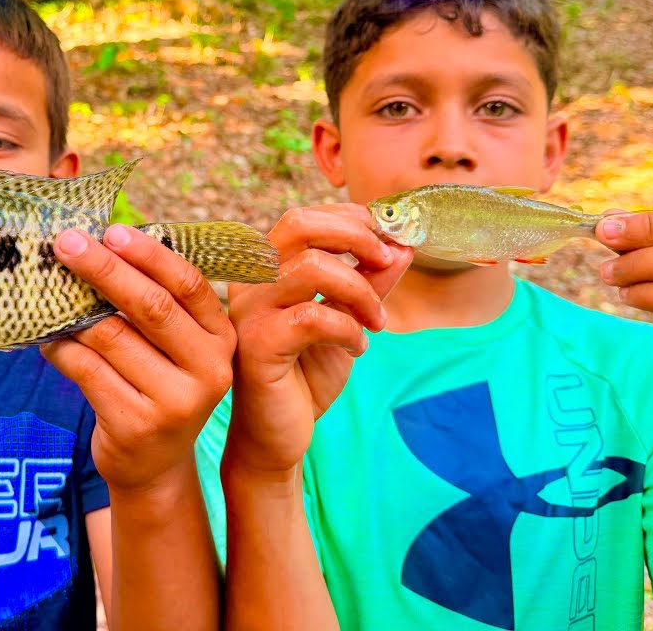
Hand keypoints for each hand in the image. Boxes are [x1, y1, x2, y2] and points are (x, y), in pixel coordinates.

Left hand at [41, 224, 234, 492]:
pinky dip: (61, 349)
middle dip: (104, 269)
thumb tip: (100, 245)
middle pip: (151, 306)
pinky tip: (48, 340)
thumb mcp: (174, 348)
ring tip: (48, 293)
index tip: (111, 230)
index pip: (188, 285)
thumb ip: (155, 303)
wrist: (153, 466)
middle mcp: (209, 370)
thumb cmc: (157, 387)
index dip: (149, 254)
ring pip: (111, 337)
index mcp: (222, 338)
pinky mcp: (137, 424)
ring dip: (73, 312)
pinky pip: (86, 370)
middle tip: (65, 242)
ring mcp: (176, 402)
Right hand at [226, 205, 411, 476]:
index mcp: (267, 269)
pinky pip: (313, 318)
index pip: (304, 218)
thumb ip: (370, 282)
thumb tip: (404, 245)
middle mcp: (251, 282)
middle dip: (356, 235)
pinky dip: (348, 328)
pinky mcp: (256, 345)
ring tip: (376, 321)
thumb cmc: (305, 375)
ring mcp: (249, 311)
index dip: (351, 219)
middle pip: (300, 225)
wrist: (278, 435)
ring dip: (361, 290)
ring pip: (312, 267)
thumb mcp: (346, 320)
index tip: (389, 241)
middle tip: (388, 259)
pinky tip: (358, 347)